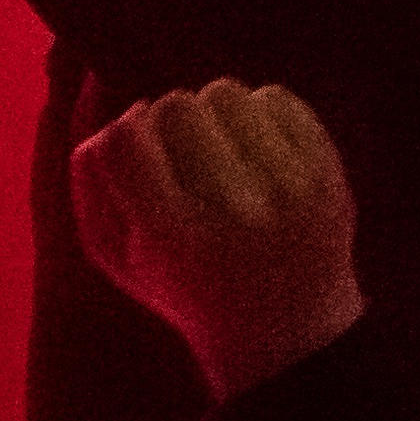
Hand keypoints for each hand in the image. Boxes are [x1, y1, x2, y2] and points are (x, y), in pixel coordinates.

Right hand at [68, 81, 364, 403]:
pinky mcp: (327, 170)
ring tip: (217, 152)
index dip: (121, 136)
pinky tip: (256, 155)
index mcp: (173, 240)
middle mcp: (233, 210)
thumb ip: (92, 181)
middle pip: (175, 105)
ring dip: (212, 113)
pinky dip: (257, 116)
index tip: (134, 154)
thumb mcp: (118, 255)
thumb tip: (114, 103)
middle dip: (166, 122)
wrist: (284, 328)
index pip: (123, 139)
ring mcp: (288, 187)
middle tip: (179, 156)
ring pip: (226, 92)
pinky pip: (276, 98)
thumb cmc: (184, 284)